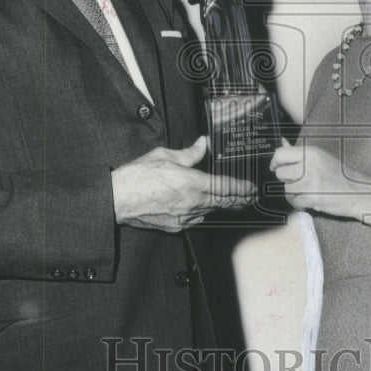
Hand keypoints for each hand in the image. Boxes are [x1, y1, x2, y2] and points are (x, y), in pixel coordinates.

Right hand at [111, 136, 255, 232]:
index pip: (226, 187)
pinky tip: (203, 208)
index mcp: (192, 183)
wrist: (118, 199)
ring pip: (210, 211)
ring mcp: (185, 217)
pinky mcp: (176, 226)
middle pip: (223, 203)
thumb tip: (203, 144)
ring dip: (220, 206)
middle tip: (249, 197)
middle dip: (238, 200)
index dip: (242, 188)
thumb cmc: (138, 176)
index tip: (251, 188)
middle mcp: (192, 203)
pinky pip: (196, 218)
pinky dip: (202, 212)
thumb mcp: (165, 156)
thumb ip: (189, 153)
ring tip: (231, 201)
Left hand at [270, 139, 370, 217]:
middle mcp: (309, 165)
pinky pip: (295, 202)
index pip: (280, 154)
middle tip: (299, 182)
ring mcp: (310, 182)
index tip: (276, 167)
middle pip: (280, 173)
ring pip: (286, 189)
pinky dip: (300, 204)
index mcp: (311, 153)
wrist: (360, 192)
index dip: (275, 162)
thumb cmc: (340, 175)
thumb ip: (298, 153)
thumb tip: (281, 142)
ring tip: (307, 192)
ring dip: (294, 193)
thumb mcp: (320, 158)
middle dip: (287, 180)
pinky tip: (311, 200)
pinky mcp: (313, 198)